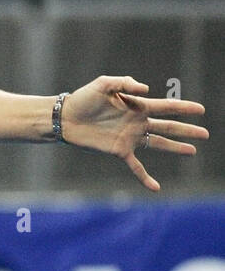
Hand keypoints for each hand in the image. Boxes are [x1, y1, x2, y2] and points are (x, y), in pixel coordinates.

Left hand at [62, 76, 208, 190]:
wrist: (65, 117)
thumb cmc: (83, 98)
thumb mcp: (103, 84)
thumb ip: (125, 82)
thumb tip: (146, 90)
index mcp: (136, 106)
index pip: (166, 107)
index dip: (183, 108)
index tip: (201, 110)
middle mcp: (137, 122)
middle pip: (167, 127)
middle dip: (186, 130)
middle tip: (205, 133)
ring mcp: (130, 137)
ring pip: (158, 144)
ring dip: (175, 148)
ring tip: (192, 151)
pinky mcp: (119, 150)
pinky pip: (136, 166)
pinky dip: (145, 177)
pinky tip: (156, 188)